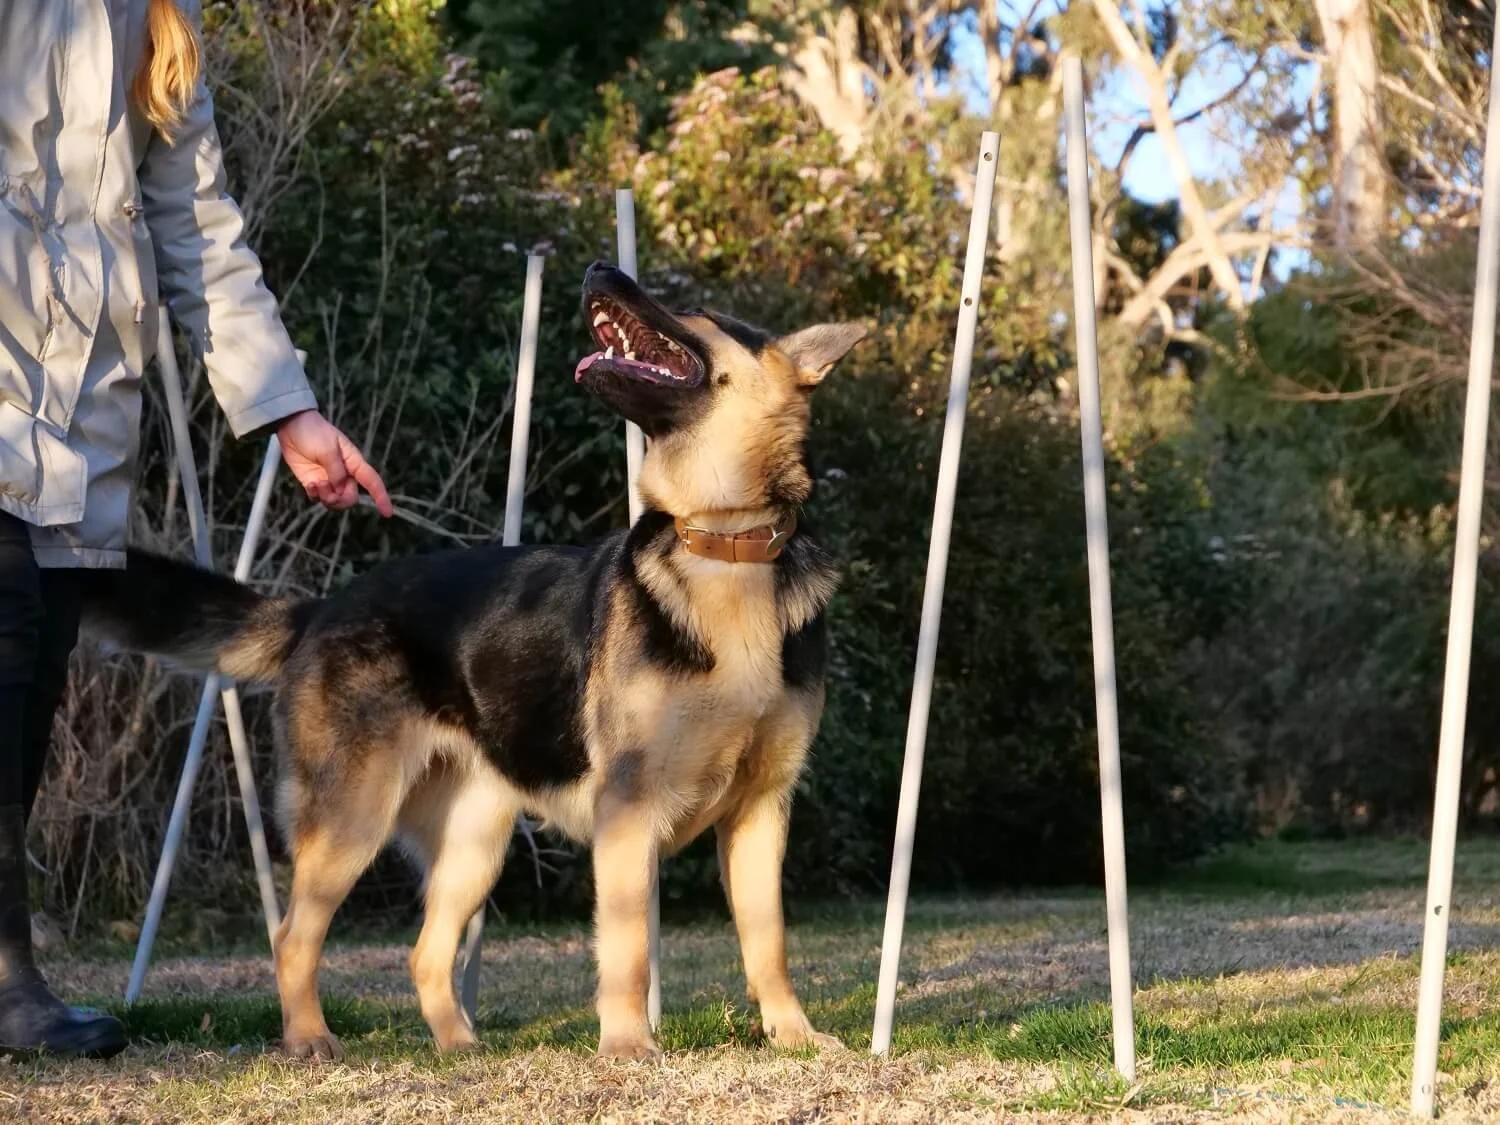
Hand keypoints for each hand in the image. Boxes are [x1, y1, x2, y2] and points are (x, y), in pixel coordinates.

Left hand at [275, 410, 392, 516]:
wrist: (291, 426)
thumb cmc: (314, 432)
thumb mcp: (328, 450)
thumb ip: (336, 472)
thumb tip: (340, 490)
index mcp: (354, 462)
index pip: (372, 482)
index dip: (381, 497)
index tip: (387, 513)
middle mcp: (344, 474)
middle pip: (350, 498)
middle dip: (339, 500)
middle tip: (325, 489)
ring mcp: (329, 479)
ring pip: (335, 501)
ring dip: (326, 498)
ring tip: (316, 484)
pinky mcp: (314, 482)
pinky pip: (318, 498)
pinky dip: (314, 495)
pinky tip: (310, 484)